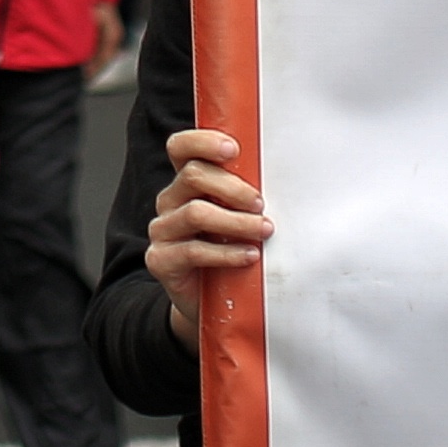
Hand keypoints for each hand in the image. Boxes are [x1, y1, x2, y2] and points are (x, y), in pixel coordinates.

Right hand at [144, 125, 268, 333]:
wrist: (210, 304)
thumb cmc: (230, 251)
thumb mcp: (238, 217)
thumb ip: (247, 196)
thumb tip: (287, 178)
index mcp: (186, 183)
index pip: (181, 147)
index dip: (203, 142)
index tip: (234, 149)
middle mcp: (170, 201)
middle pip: (193, 175)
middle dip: (232, 187)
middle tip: (261, 204)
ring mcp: (162, 230)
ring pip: (195, 212)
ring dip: (236, 221)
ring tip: (264, 231)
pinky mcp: (161, 260)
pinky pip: (193, 250)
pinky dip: (227, 252)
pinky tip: (249, 256)